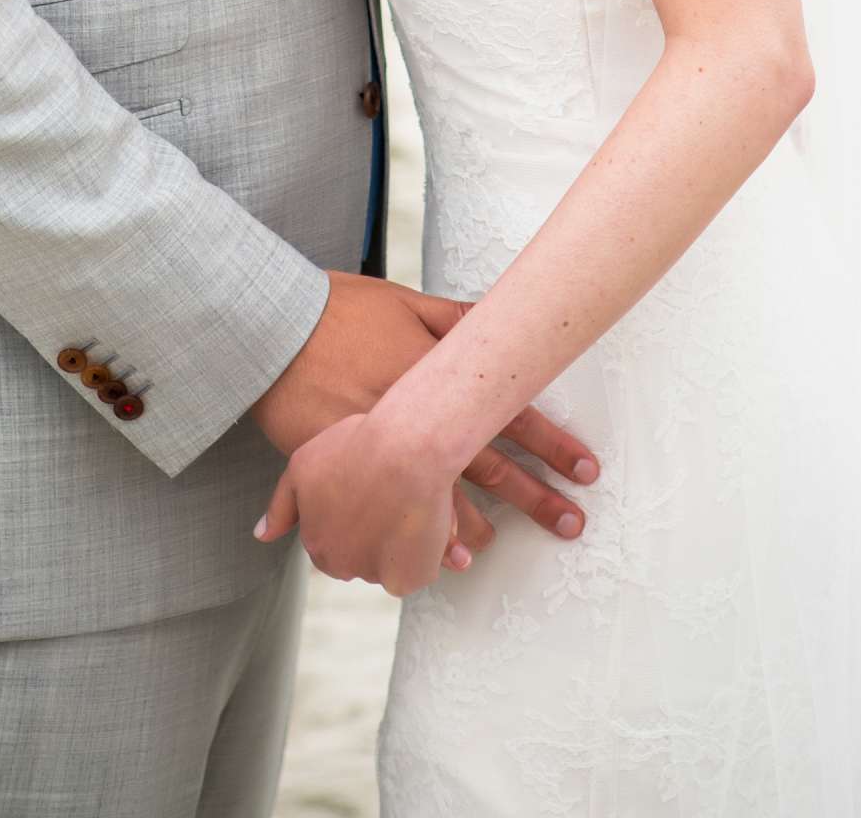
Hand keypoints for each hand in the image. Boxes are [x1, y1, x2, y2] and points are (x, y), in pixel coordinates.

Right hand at [250, 274, 597, 565]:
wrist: (275, 328)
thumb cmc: (342, 310)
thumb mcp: (404, 303)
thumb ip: (454, 318)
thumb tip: (499, 317)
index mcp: (437, 376)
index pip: (509, 412)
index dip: (551, 443)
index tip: (585, 468)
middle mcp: (416, 417)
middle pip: (487, 464)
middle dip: (534, 495)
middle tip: (570, 521)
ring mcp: (381, 447)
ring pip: (441, 498)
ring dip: (476, 527)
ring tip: (500, 551)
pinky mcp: (346, 467)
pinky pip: (390, 509)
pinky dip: (418, 536)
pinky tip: (440, 557)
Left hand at [255, 408, 458, 596]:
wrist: (407, 448)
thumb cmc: (357, 446)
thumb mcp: (304, 465)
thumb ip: (281, 505)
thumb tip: (261, 536)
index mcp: (316, 541)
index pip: (331, 542)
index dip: (351, 515)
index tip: (367, 490)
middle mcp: (340, 565)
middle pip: (359, 556)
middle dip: (373, 533)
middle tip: (391, 494)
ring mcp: (373, 574)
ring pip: (390, 562)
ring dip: (400, 541)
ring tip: (411, 499)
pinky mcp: (407, 579)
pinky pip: (417, 569)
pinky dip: (425, 551)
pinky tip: (428, 519)